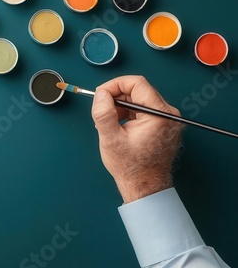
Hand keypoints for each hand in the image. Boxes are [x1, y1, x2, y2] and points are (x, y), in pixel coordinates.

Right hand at [91, 76, 182, 202]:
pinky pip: (144, 109)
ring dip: (121, 105)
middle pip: (139, 89)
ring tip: (110, 122)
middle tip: (102, 110)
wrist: (145, 186)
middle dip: (116, 96)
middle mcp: (168, 114)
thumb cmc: (131, 167)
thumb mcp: (110, 138)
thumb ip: (103, 113)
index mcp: (159, 114)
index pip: (137, 83)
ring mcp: (168, 119)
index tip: (100, 94)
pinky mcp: (163, 124)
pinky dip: (129, 113)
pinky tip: (119, 126)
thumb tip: (100, 94)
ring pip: (140, 99)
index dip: (115, 84)